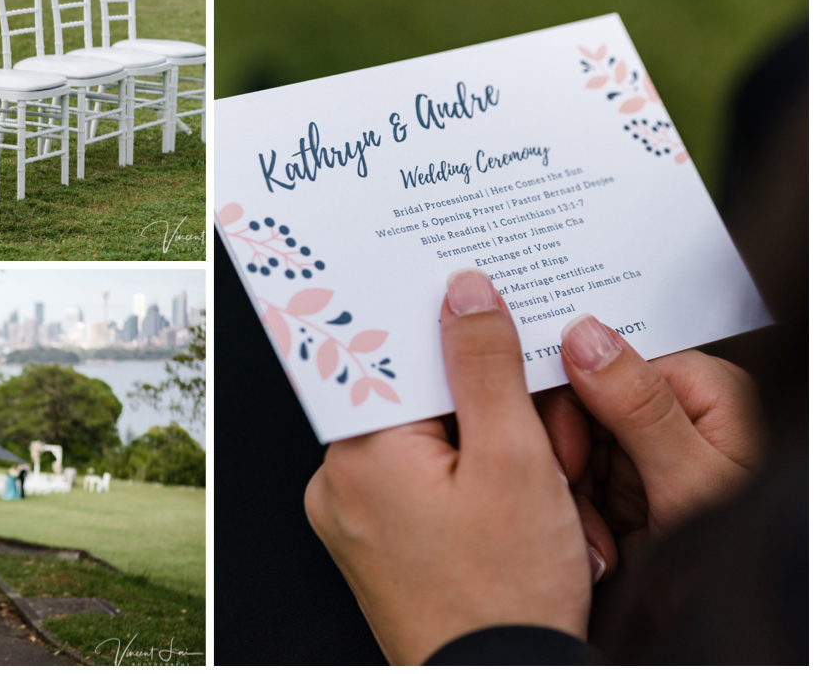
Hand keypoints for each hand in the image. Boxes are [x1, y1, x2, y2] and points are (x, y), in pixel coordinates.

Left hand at [305, 268, 593, 665]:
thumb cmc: (507, 594)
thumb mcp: (514, 461)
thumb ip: (487, 366)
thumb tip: (463, 290)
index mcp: (358, 449)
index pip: (393, 354)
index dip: (452, 339)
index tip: (493, 331)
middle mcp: (338, 480)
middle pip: (416, 401)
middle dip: (488, 408)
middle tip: (548, 441)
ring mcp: (352, 519)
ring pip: (425, 445)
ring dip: (488, 451)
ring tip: (544, 492)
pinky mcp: (375, 549)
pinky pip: (418, 490)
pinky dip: (469, 489)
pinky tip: (520, 516)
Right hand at [536, 322, 761, 568]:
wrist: (742, 640)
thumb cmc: (738, 562)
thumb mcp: (688, 482)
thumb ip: (638, 407)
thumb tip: (585, 334)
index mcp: (704, 393)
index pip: (608, 362)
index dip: (572, 403)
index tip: (566, 455)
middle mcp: (676, 416)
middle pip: (583, 404)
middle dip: (570, 457)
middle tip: (572, 497)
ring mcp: (652, 453)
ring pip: (573, 445)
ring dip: (571, 493)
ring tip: (595, 539)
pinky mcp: (633, 490)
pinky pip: (579, 481)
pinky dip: (578, 514)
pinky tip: (599, 547)